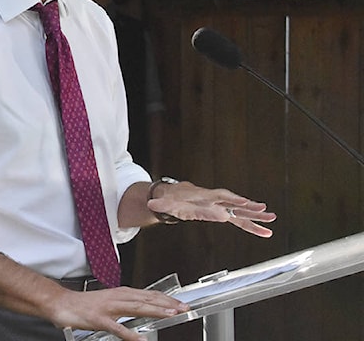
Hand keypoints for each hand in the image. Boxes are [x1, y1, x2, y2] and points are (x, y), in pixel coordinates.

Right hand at [48, 286, 189, 340]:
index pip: (148, 295)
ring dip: (154, 311)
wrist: (61, 303)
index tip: (181, 303)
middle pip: (146, 299)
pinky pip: (116, 328)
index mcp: (120, 293)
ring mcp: (108, 308)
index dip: (165, 299)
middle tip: (184, 307)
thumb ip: (126, 305)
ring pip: (136, 308)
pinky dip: (129, 334)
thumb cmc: (84, 305)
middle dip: (166, 303)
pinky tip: (140, 340)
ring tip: (170, 315)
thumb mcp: (109, 302)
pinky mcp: (98, 319)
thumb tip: (143, 309)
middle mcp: (116, 297)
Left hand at [148, 181, 276, 236]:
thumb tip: (152, 204)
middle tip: (263, 210)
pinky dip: (250, 223)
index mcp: (200, 196)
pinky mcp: (222, 212)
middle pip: (231, 202)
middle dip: (246, 206)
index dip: (223, 203)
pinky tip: (264, 229)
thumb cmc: (170, 198)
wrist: (174, 194)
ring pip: (239, 210)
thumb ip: (159, 204)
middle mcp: (212, 199)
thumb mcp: (163, 202)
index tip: (234, 208)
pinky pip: (238, 218)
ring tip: (271, 218)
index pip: (213, 200)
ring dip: (254, 214)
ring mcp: (219, 205)